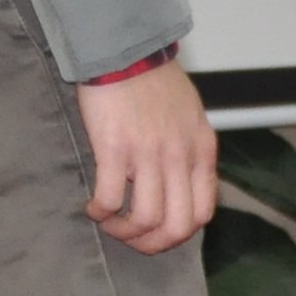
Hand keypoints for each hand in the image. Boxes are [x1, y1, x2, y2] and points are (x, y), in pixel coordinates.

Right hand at [77, 63, 215, 254]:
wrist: (126, 51)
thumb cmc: (155, 81)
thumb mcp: (191, 117)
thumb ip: (191, 151)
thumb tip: (183, 184)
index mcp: (200, 151)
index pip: (202, 213)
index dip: (179, 234)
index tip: (159, 232)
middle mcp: (179, 157)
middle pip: (176, 226)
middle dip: (152, 244)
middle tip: (133, 239)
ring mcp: (148, 154)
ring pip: (145, 219)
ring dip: (124, 231)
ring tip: (110, 223)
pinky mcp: (115, 149)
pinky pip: (110, 199)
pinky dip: (100, 212)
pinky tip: (93, 206)